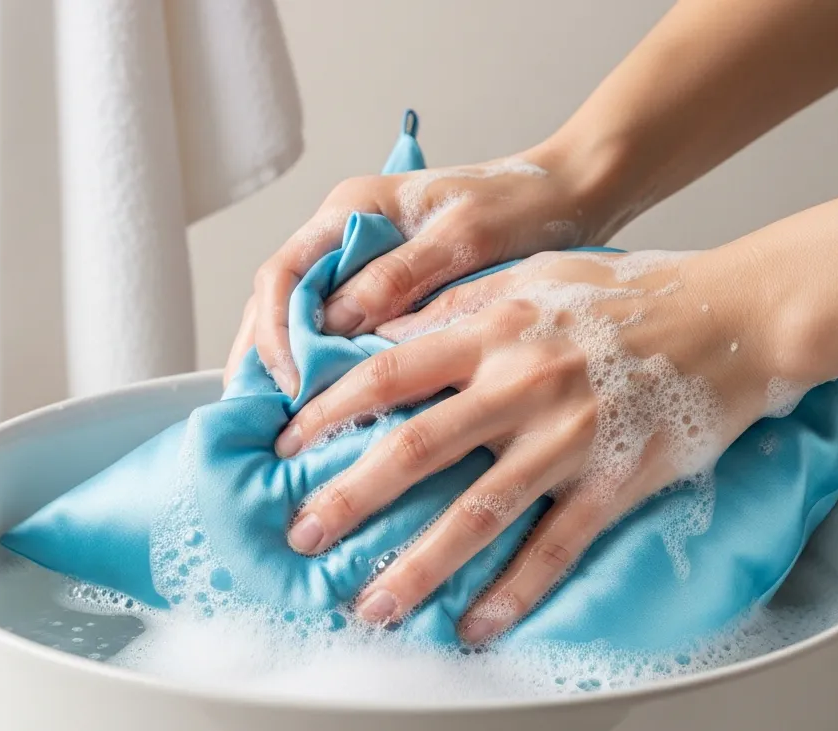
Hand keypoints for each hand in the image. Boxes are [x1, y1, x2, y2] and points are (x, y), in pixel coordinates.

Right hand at [223, 145, 622, 395]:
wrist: (572, 193)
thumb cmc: (523, 205)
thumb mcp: (463, 238)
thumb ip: (398, 275)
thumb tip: (334, 323)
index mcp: (352, 211)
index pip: (280, 275)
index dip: (273, 334)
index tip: (292, 386)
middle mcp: (346, 235)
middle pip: (278, 302)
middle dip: (265, 362)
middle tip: (267, 425)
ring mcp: (364, 262)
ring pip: (304, 321)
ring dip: (291, 371)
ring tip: (288, 430)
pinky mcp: (390, 288)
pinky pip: (343, 331)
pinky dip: (330, 369)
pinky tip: (334, 412)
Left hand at [275, 249, 787, 643]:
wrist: (731, 315)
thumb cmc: (627, 294)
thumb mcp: (531, 277)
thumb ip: (455, 306)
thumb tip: (380, 334)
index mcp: (493, 329)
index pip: (387, 373)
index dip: (327, 412)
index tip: (283, 446)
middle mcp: (521, 383)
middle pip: (415, 449)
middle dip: (349, 498)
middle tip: (303, 536)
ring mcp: (568, 437)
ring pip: (477, 511)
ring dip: (418, 565)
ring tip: (373, 604)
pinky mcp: (615, 481)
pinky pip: (554, 547)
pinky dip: (512, 591)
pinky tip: (475, 625)